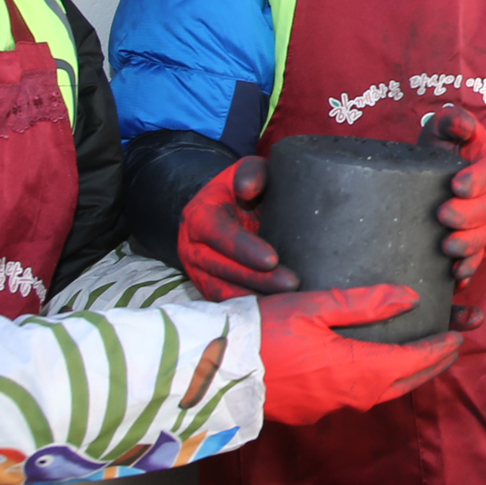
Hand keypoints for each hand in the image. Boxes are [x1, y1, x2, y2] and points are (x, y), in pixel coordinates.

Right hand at [178, 157, 298, 300]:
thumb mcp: (243, 172)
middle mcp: (193, 248)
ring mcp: (199, 273)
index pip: (219, 234)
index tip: (272, 259)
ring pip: (224, 292)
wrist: (223, 211)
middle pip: (223, 269)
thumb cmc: (240, 190)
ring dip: (255, 300)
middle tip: (292, 284)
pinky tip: (277, 313)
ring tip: (288, 303)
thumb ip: (250, 173)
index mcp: (200, 217)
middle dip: (257, 280)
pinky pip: (229, 305)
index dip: (244, 249)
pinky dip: (252, 311)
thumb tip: (249, 188)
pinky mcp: (210, 290)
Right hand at [257, 286, 461, 424]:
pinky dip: (376, 384)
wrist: (214, 372)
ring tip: (420, 358)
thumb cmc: (261, 331)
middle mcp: (349, 396)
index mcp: (356, 369)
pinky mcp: (310, 413)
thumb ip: (363, 302)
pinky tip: (373, 370)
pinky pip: (355, 399)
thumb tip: (410, 297)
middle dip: (431, 365)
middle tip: (451, 347)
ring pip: (381, 395)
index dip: (439, 348)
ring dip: (405, 377)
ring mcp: (328, 409)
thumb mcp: (312, 305)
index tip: (458, 336)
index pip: (412, 361)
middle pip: (403, 383)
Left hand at [424, 105, 485, 282]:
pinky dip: (470, 268)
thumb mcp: (445, 129)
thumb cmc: (446, 149)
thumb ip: (453, 121)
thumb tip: (460, 124)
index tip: (455, 185)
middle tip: (443, 215)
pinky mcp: (480, 243)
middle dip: (468, 215)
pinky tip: (457, 276)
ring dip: (469, 244)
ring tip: (447, 247)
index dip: (477, 180)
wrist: (449, 174)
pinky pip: (479, 258)